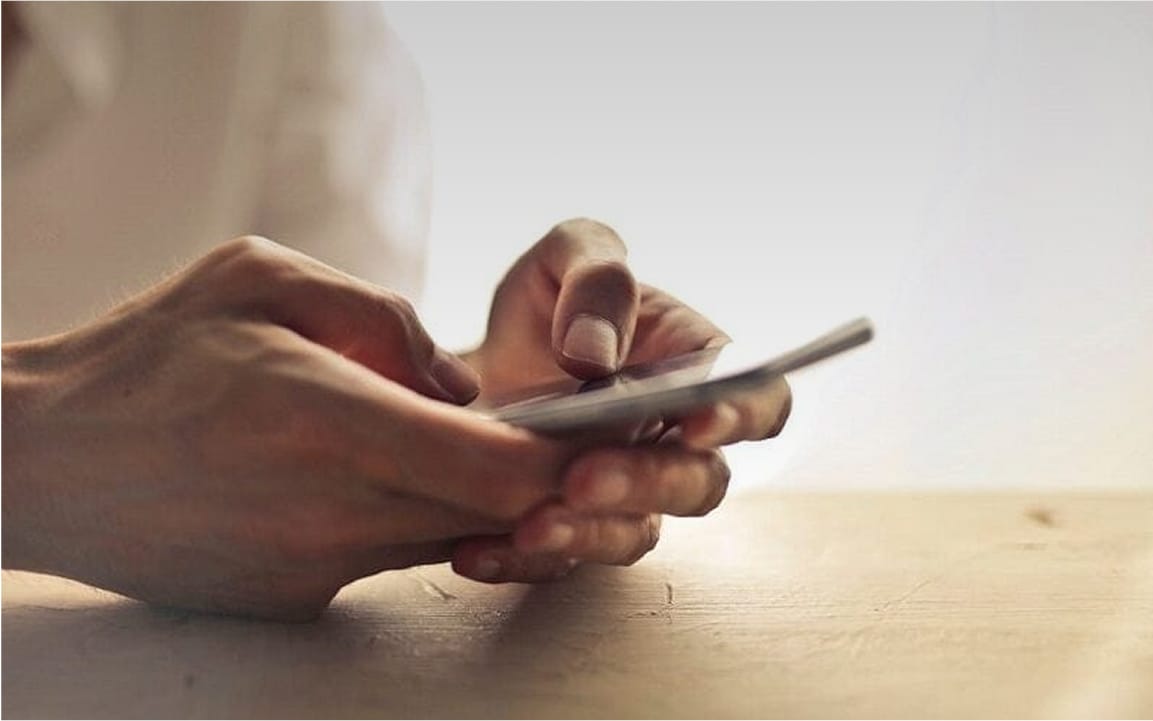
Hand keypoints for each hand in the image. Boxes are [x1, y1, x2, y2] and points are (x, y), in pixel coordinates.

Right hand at [1, 237, 581, 619]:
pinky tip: (372, 474)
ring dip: (476, 496)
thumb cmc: (145, 355)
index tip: (599, 433)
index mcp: (330, 421)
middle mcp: (334, 512)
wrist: (40, 461)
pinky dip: (410, 517)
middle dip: (541, 479)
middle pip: (494, 515)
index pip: (501, 469)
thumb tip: (459, 380)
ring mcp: (315, 568)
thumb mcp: (258, 277)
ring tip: (458, 439)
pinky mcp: (295, 598)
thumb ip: (383, 317)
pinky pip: (389, 555)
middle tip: (560, 434)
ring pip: (449, 539)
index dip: (568, 457)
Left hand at [453, 219, 791, 581]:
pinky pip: (558, 563)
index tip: (696, 422)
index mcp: (696, 368)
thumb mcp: (567, 257)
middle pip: (698, 483)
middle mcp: (672, 442)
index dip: (742, 415)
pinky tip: (473, 550)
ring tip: (529, 525)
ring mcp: (625, 495)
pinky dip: (517, 562)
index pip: (757, 399)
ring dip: (589, 535)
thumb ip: (596, 279)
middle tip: (583, 475)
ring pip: (635, 535)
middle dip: (646, 483)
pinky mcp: (569, 531)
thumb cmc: (547, 304)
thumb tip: (592, 356)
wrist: (470, 363)